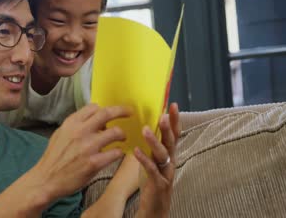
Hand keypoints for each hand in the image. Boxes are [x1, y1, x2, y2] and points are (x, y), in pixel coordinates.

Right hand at [31, 104, 130, 200]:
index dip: (104, 110)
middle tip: (129, 113)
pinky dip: (118, 152)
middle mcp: (80, 131)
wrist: (46, 179)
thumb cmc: (54, 157)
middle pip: (107, 114)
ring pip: (116, 132)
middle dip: (122, 111)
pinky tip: (116, 153)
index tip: (111, 113)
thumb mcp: (60, 134)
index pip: (94, 108)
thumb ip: (76, 126)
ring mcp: (88, 147)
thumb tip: (93, 120)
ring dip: (122, 134)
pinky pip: (115, 153)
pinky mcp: (94, 163)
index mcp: (71, 123)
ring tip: (122, 138)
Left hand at [134, 103, 179, 217]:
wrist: (155, 207)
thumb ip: (153, 145)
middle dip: (168, 128)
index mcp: (169, 154)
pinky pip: (152, 170)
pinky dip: (144, 160)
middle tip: (162, 114)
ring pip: (163, 155)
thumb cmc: (153, 180)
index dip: (175, 120)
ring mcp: (166, 173)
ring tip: (145, 130)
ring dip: (154, 141)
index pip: (174, 134)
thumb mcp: (154, 159)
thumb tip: (146, 124)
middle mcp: (170, 162)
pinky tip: (137, 151)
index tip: (173, 104)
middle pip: (171, 142)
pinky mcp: (158, 184)